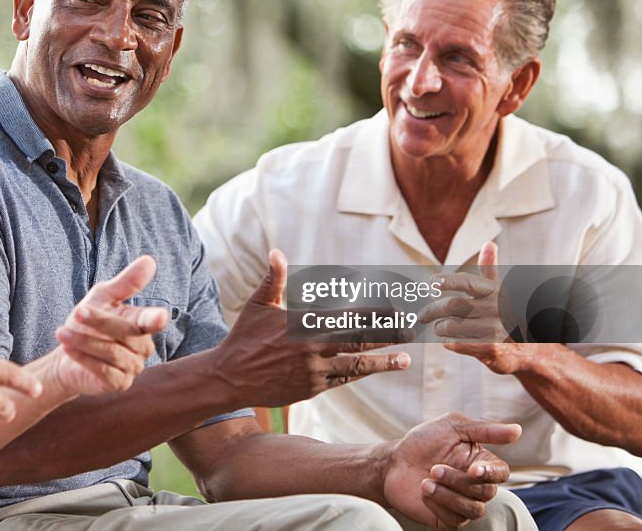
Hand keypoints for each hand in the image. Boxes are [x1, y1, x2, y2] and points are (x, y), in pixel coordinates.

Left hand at [52, 255, 168, 394]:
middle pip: (125, 333)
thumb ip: (126, 283)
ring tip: (62, 332)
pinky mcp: (119, 384)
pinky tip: (68, 349)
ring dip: (84, 341)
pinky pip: (103, 370)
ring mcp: (133, 367)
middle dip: (99, 322)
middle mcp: (143, 346)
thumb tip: (149, 261)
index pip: (151, 320)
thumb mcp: (103, 297)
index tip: (160, 317)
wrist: (66, 355)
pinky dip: (83, 358)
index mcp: (143, 324)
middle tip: (77, 312)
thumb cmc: (88, 322)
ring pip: (112, 352)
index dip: (156, 319)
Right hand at [215, 249, 410, 406]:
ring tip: (405, 359)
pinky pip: (342, 380)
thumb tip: (276, 252)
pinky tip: (376, 370)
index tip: (395, 309)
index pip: (348, 316)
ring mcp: (313, 370)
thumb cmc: (244, 337)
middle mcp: (312, 347)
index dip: (374, 313)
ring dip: (383, 361)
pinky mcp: (311, 389)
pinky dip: (361, 375)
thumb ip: (272, 279)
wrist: (229, 377)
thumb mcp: (257, 304)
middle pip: (359, 340)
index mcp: (304, 323)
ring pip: (356, 365)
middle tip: (411, 330)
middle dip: (388, 335)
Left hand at [383, 413, 520, 528]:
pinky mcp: (447, 518)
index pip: (502, 473)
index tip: (473, 469)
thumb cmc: (423, 441)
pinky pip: (456, 521)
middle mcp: (476, 485)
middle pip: (486, 493)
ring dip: (448, 495)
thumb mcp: (451, 426)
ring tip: (426, 482)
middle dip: (459, 481)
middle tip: (434, 468)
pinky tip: (424, 492)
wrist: (393, 462)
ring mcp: (462, 504)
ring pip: (474, 510)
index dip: (491, 474)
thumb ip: (484, 430)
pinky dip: (439, 505)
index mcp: (481, 463)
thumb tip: (518, 430)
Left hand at [422, 242, 530, 374]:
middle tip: (422, 315)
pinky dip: (448, 342)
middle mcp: (495, 307)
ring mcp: (494, 328)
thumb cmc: (504, 313)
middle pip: (451, 305)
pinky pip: (457, 343)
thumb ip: (489, 268)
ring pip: (451, 326)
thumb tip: (489, 243)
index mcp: (493, 290)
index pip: (467, 281)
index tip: (431, 282)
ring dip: (439, 328)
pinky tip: (449, 341)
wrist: (528, 347)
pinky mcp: (491, 347)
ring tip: (439, 328)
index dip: (447, 280)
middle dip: (431, 310)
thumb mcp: (498, 290)